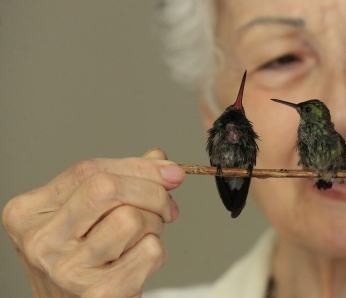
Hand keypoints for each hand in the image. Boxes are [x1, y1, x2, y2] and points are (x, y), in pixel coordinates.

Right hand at [2, 148, 183, 297]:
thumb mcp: (86, 217)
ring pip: (132, 219)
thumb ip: (119, 181)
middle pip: (108, 189)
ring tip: (143, 238)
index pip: (88, 170)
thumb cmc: (81, 262)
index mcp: (29, 212)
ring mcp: (66, 269)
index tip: (171, 172)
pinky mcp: (98, 294)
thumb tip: (159, 159)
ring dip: (154, 226)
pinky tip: (139, 262)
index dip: (138, 167)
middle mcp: (40, 240)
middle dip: (151, 192)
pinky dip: (157, 252)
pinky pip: (149, 251)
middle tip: (166, 207)